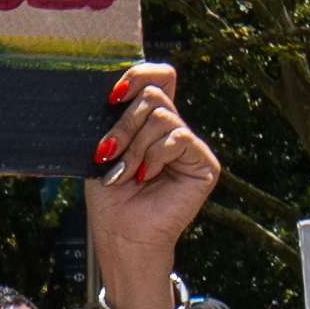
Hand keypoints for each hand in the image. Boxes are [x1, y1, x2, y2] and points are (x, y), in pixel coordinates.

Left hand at [79, 64, 218, 308]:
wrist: (121, 234)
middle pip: (154, 94)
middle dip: (124, 123)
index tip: (112, 95)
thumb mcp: (104, 148)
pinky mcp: (205, 163)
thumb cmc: (110, 197)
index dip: (139, 74)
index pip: (159, 76)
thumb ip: (114, 116)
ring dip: (134, 146)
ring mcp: (190, 145)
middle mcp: (174, 129)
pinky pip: (179, 137)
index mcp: (151, 121)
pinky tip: (146, 177)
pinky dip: (155, 156)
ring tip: (124, 173)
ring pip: (161, 116)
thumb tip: (113, 88)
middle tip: (108, 152)